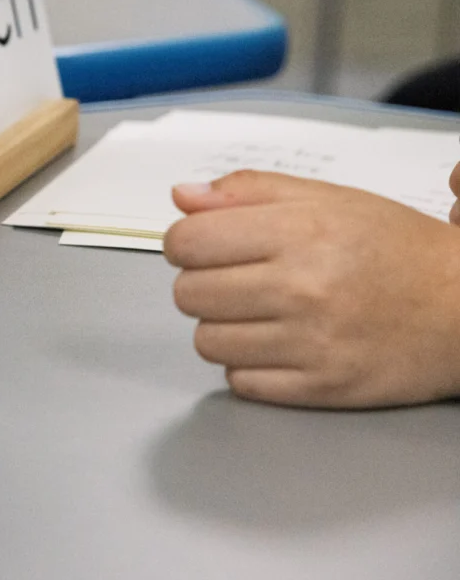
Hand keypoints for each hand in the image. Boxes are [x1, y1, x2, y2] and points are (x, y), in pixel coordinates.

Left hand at [163, 170, 459, 408]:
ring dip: (223, 326)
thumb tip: (183, 197)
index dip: (187, 242)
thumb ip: (248, 192)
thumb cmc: (397, 249)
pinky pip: (240, 381)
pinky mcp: (321, 387)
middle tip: (240, 279)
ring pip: (207, 342)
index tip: (204, 245)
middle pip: (188, 294)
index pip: (186, 242)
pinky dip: (249, 365)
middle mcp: (301, 288)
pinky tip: (279, 343)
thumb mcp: (328, 199)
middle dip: (203, 283)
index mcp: (299, 232)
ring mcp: (310, 343)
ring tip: (262, 312)